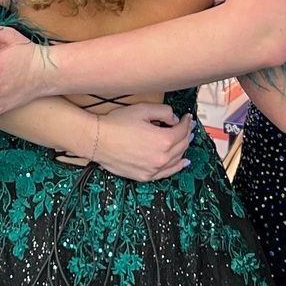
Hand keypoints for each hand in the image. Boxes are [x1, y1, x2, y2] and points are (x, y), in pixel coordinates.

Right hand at [67, 103, 193, 181]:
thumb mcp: (143, 109)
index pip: (182, 130)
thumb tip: (174, 119)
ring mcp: (154, 169)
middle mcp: (162, 157)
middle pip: (182, 145)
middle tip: (188, 127)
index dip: (186, 122)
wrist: (97, 140)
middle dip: (187, 134)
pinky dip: (177, 166)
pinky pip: (167, 173)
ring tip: (187, 140)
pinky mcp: (145, 176)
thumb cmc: (117, 123)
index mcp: (163, 140)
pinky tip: (182, 162)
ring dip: (184, 148)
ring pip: (177, 159)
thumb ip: (164, 112)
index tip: (187, 117)